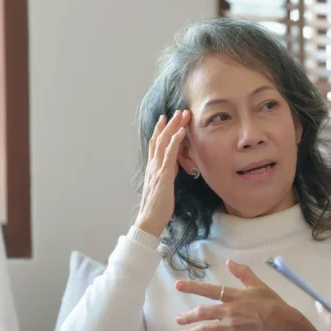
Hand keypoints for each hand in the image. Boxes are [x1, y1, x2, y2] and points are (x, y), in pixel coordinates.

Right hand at [134, 110, 189, 236]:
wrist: (149, 220)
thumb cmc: (157, 207)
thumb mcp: (163, 186)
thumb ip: (166, 174)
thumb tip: (173, 166)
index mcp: (153, 168)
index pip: (156, 144)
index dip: (161, 130)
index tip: (167, 119)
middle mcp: (153, 165)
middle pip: (159, 139)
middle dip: (169, 124)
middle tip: (177, 111)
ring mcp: (157, 169)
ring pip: (163, 142)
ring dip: (173, 127)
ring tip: (181, 115)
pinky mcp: (163, 175)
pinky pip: (169, 154)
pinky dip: (175, 141)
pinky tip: (181, 131)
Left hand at [175, 260, 318, 330]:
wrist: (285, 326)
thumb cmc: (274, 305)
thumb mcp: (259, 285)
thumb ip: (243, 273)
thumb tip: (229, 262)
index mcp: (235, 296)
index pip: (210, 290)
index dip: (192, 287)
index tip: (178, 285)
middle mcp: (230, 311)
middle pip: (203, 313)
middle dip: (187, 317)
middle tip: (178, 319)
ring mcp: (231, 327)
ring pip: (205, 330)